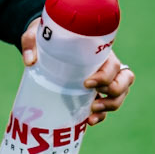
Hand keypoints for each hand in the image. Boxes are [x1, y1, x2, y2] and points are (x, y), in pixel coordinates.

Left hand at [20, 19, 134, 124]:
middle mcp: (105, 64)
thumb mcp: (36, 33)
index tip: (87, 83)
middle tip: (93, 100)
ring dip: (110, 105)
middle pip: (124, 80)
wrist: (46, 42)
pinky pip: (106, 105)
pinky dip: (101, 115)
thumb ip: (31, 42)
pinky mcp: (95, 91)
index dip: (105, 76)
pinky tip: (89, 120)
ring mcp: (103, 79)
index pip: (113, 64)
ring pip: (120, 93)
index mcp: (98, 50)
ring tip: (92, 111)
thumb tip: (30, 61)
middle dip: (114, 93)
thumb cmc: (46, 35)